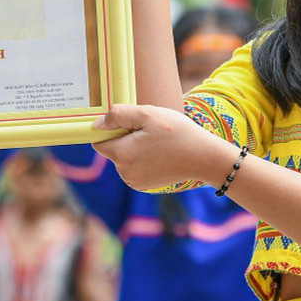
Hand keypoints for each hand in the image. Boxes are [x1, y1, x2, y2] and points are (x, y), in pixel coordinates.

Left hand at [91, 103, 230, 192]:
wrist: (203, 157)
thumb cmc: (177, 133)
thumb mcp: (148, 114)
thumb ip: (118, 115)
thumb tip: (98, 124)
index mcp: (121, 154)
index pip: (99, 141)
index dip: (111, 129)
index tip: (129, 124)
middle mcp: (123, 172)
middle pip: (112, 150)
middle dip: (124, 139)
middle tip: (149, 131)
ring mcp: (133, 181)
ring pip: (123, 159)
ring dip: (134, 149)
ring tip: (156, 142)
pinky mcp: (144, 185)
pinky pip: (134, 168)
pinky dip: (142, 160)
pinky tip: (160, 154)